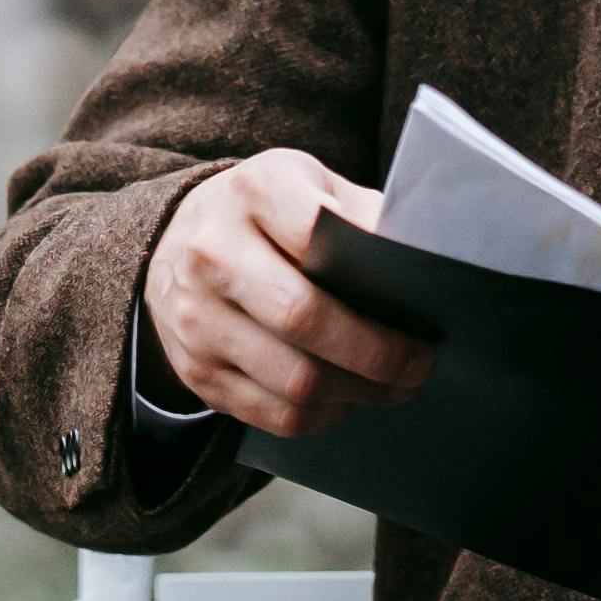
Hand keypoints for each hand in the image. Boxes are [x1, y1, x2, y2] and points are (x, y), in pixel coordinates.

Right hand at [144, 150, 435, 437]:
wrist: (177, 240)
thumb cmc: (267, 215)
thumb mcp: (310, 185)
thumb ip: (358, 215)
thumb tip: (419, 268)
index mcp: (254, 191)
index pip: (319, 235)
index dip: (376, 277)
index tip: (422, 309)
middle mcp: (213, 253)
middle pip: (304, 318)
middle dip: (377, 354)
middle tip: (419, 366)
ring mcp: (197, 318)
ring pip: (294, 380)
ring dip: (358, 393)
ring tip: (392, 387)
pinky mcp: (196, 370)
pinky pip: (274, 413)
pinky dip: (323, 416)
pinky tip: (346, 400)